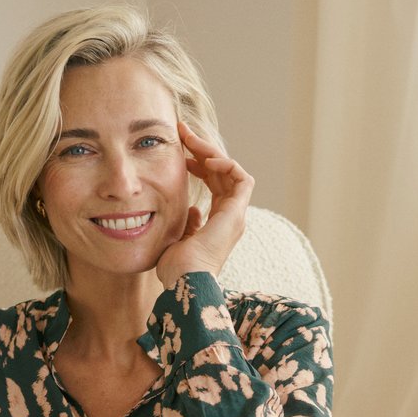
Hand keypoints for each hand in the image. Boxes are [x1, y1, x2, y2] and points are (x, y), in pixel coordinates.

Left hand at [156, 122, 254, 289]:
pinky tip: (204, 159)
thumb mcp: (177, 239)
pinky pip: (241, 178)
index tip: (179, 153)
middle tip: (183, 133)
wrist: (185, 283)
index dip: (198, 165)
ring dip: (211, 151)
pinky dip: (226, 164)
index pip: (213, 184)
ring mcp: (235, 215)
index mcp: (217, 223)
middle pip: (222, 173)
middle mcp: (230, 217)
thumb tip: (193, 209)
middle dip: (203, 150)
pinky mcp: (237, 213)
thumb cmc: (176, 270)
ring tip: (190, 140)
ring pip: (230, 171)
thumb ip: (187, 223)